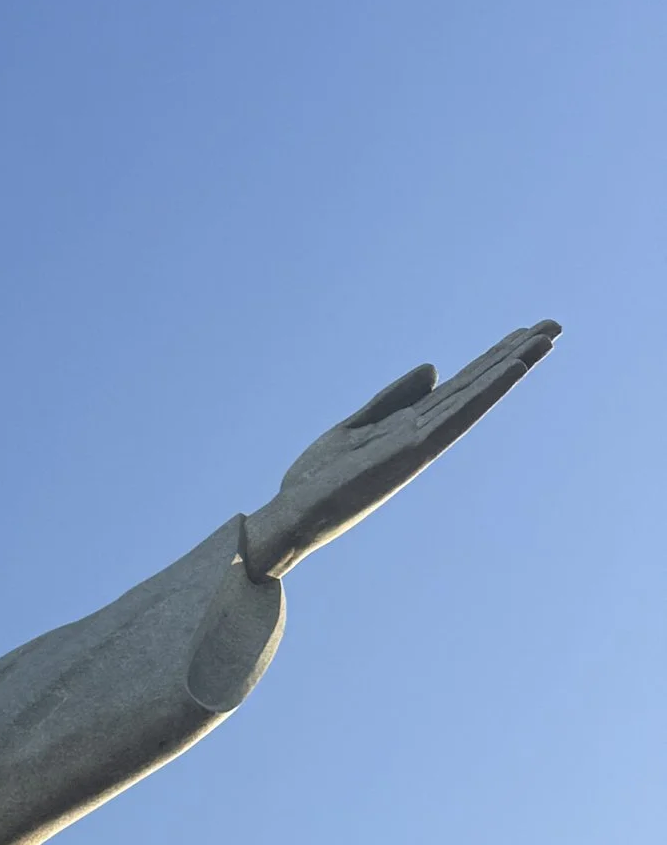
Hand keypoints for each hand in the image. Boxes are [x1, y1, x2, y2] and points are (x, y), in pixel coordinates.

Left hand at [243, 319, 557, 579]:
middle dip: (513, 356)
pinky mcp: (411, 453)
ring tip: (546, 339)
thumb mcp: (355, 427)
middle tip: (555, 325)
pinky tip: (511, 369)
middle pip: (475, 387)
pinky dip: (485, 392)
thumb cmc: (316, 480)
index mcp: (409, 427)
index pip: (459, 387)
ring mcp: (420, 444)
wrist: (289, 519)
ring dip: (510, 368)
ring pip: (474, 398)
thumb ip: (392, 399)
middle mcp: (422, 435)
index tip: (523, 333)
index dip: (491, 360)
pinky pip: (456, 417)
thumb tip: (435, 368)